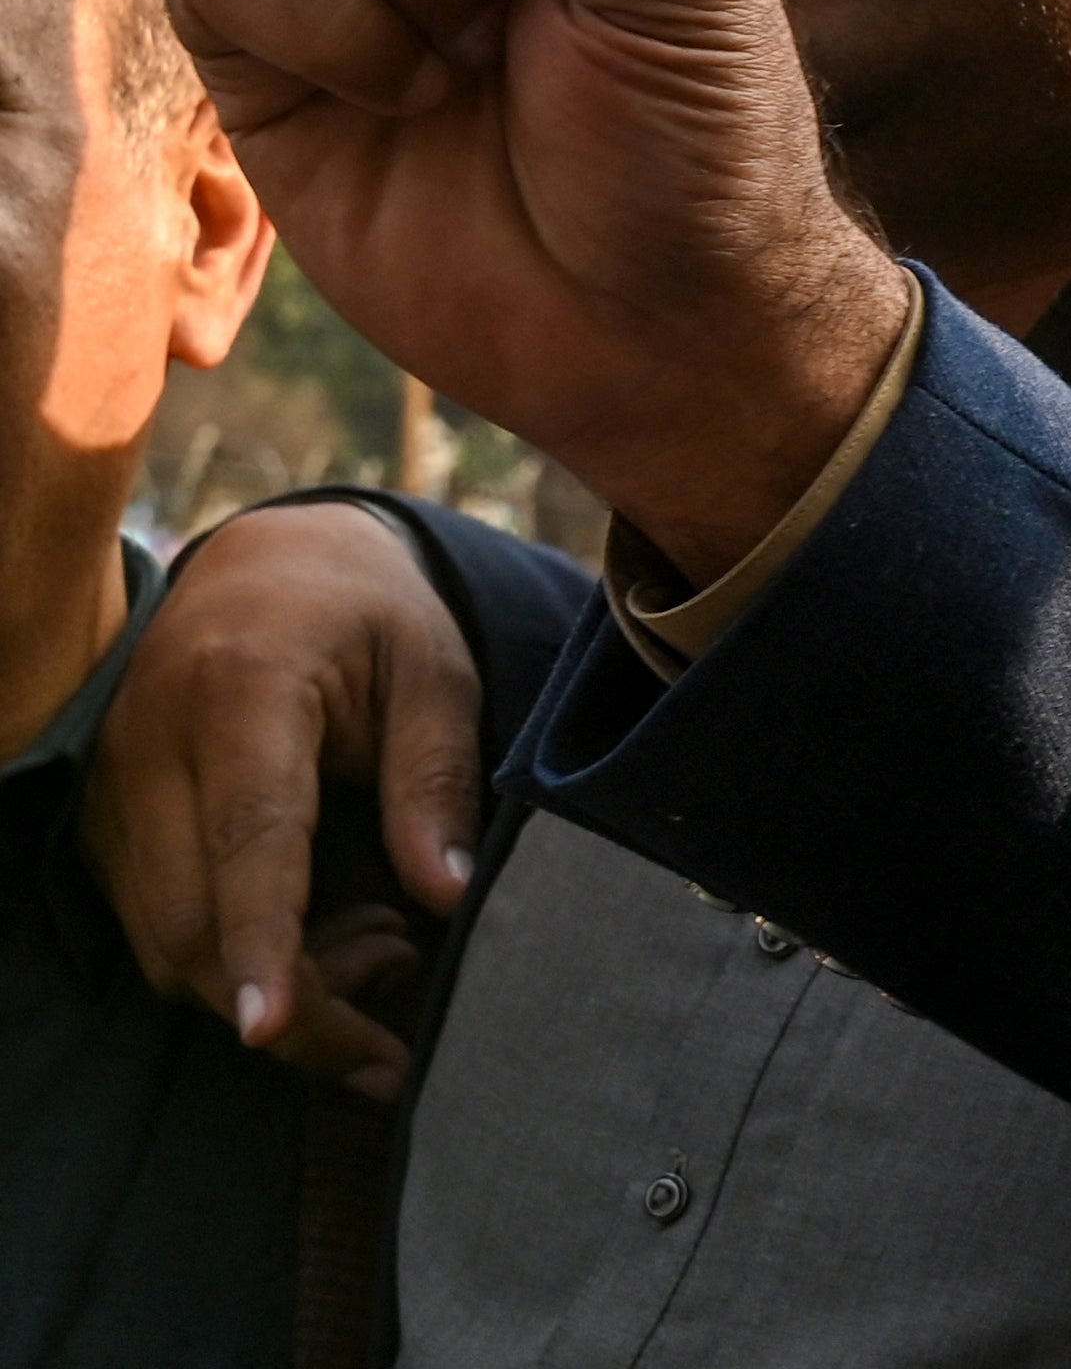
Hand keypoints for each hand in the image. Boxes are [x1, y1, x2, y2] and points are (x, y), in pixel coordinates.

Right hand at [81, 501, 479, 1099]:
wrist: (264, 565)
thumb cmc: (365, 614)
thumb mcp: (434, 667)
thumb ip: (437, 777)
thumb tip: (446, 894)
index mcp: (240, 688)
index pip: (247, 837)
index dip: (263, 939)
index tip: (273, 1027)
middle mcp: (146, 745)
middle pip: (189, 921)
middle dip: (290, 1003)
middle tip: (401, 998)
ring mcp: (107, 789)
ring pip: (162, 944)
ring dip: (267, 986)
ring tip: (383, 945)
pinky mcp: (102, 826)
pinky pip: (153, 929)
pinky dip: (234, 959)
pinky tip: (323, 930)